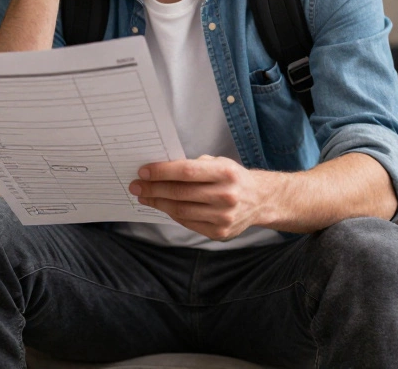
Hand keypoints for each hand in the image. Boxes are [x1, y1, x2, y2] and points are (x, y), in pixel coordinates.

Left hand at [129, 155, 276, 240]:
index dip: (162, 172)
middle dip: (153, 189)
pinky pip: (188, 223)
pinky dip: (172, 214)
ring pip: (181, 211)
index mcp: (226, 173)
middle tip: (136, 186)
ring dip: (158, 203)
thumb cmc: (234, 178)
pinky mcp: (220, 232)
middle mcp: (227, 196)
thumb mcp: (220, 164)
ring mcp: (224, 217)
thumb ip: (195, 166)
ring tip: (145, 197)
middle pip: (180, 193)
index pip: (187, 171)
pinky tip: (164, 207)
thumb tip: (161, 171)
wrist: (260, 200)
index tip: (143, 171)